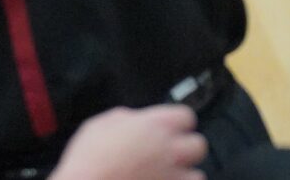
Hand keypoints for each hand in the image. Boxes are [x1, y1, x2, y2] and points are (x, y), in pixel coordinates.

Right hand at [53, 106, 205, 179]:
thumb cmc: (90, 160)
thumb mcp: (100, 124)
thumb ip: (126, 119)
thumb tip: (135, 121)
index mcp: (153, 126)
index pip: (186, 116)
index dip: (177, 121)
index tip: (170, 127)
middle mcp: (169, 150)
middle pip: (199, 144)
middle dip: (186, 147)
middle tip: (170, 151)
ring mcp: (173, 176)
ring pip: (197, 173)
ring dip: (183, 173)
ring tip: (164, 174)